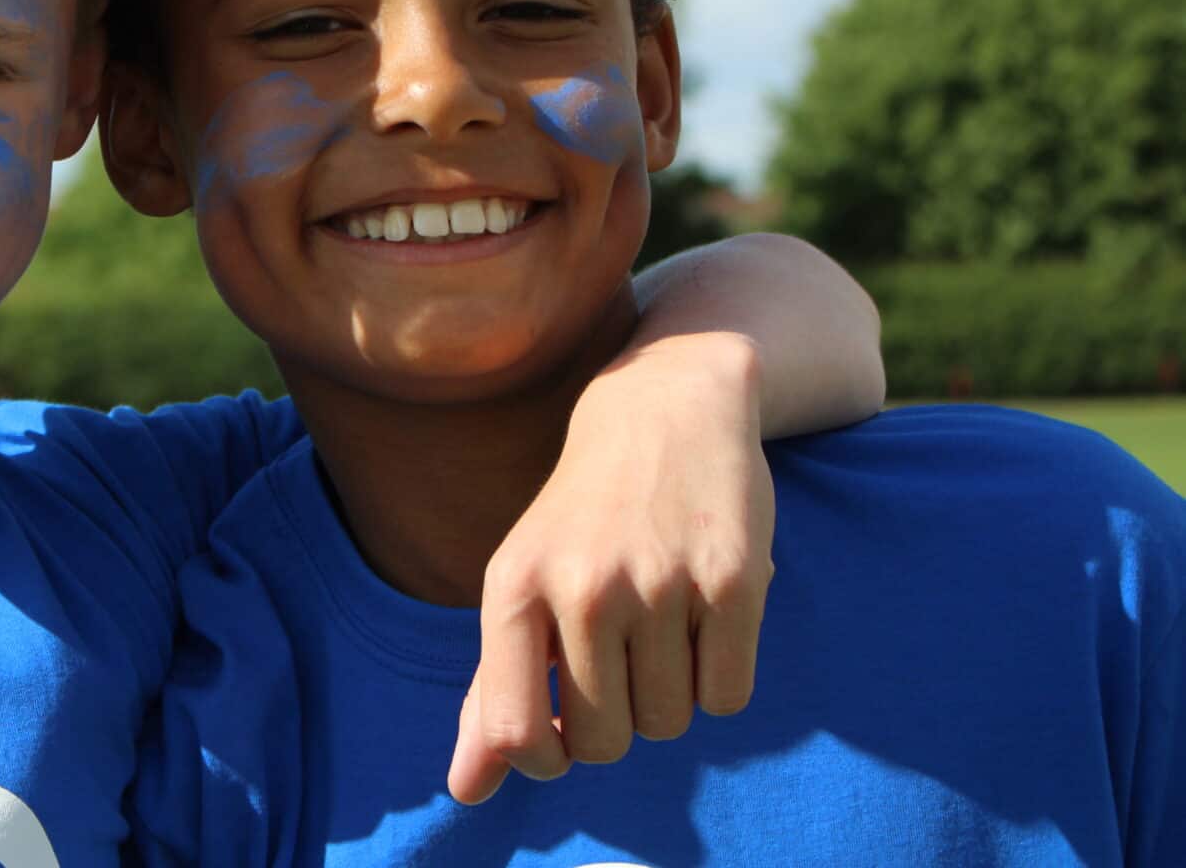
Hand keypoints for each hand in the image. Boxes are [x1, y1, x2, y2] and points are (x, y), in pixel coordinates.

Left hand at [447, 334, 774, 803]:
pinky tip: (704, 619)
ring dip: (669, 696)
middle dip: (614, 722)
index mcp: (514, 586)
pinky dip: (718, 679)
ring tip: (661, 626)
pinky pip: (727, 699)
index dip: (542, 756)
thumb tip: (465, 793)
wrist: (666, 407)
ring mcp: (661, 582)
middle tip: (619, 660)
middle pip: (603, 742)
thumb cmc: (581, 519)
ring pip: (668, 724)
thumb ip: (491, 692)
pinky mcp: (735, 581)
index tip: (559, 730)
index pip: (513, 731)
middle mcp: (583, 585)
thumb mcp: (520, 586)